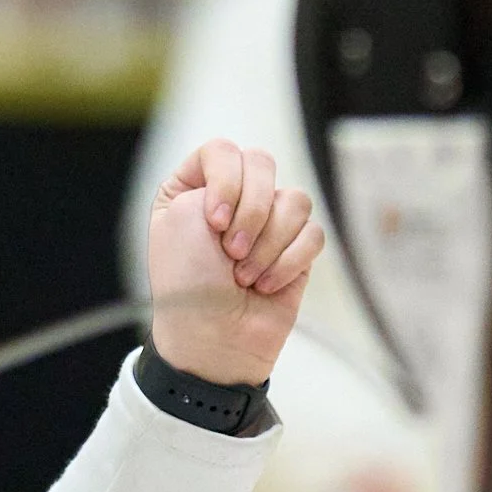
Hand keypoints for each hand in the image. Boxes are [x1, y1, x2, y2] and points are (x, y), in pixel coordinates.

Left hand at [147, 140, 322, 387]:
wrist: (212, 340)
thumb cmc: (186, 284)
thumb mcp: (180, 214)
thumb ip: (219, 175)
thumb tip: (263, 183)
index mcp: (193, 187)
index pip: (223, 151)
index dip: (226, 181)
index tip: (213, 222)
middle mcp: (231, 199)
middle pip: (263, 165)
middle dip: (251, 212)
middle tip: (230, 251)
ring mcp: (266, 224)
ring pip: (294, 201)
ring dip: (268, 244)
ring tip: (244, 277)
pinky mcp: (295, 252)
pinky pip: (312, 235)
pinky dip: (288, 263)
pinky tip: (266, 286)